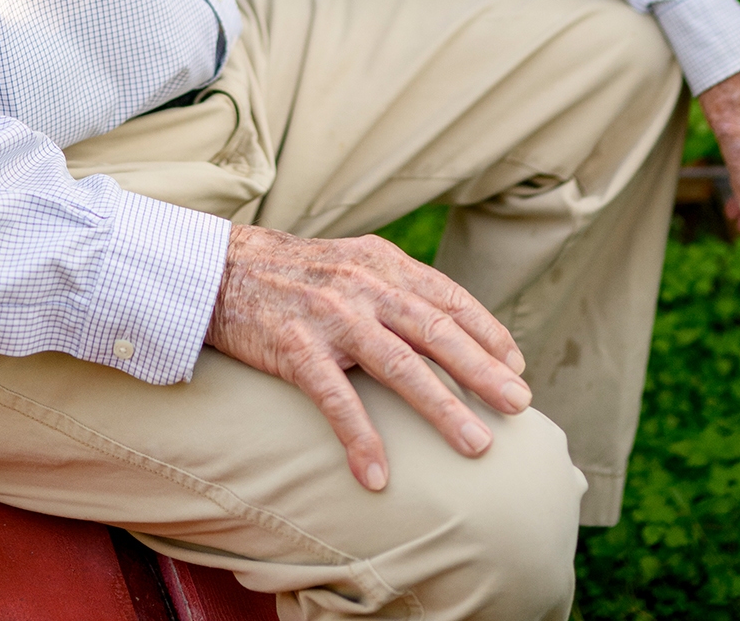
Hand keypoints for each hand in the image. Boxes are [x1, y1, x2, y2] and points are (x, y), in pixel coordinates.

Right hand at [205, 222, 530, 491]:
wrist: (221, 270)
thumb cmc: (297, 274)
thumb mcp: (355, 263)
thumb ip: (397, 288)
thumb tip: (448, 324)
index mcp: (386, 265)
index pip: (450, 299)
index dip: (488, 332)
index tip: (517, 366)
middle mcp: (367, 286)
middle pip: (438, 332)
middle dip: (483, 371)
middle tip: (519, 405)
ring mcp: (332, 317)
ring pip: (400, 367)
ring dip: (443, 409)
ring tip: (475, 446)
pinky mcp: (295, 348)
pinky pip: (335, 400)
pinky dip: (360, 439)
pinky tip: (378, 475)